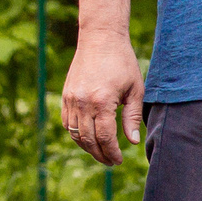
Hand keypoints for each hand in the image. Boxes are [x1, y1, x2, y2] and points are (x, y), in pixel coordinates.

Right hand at [60, 31, 143, 165]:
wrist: (100, 38)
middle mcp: (83, 102)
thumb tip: (132, 142)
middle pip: (88, 140)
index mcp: (102, 101)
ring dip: (87, 147)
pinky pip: (67, 123)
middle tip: (111, 162)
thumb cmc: (123, 62)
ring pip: (75, 134)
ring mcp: (71, 99)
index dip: (112, 152)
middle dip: (100, 155)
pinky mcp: (66, 95)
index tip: (119, 160)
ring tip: (100, 153)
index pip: (105, 137)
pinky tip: (88, 138)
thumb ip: (132, 117)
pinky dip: (76, 134)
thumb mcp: (135, 90)